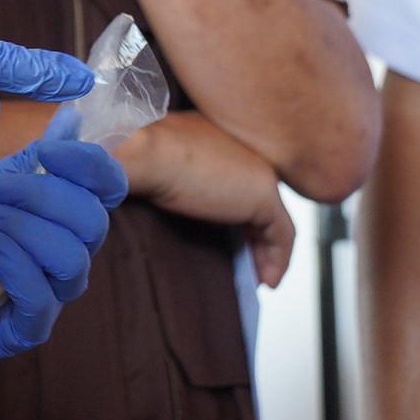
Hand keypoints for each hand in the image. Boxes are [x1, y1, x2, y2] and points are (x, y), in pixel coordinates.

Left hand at [0, 139, 125, 360]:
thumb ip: (29, 159)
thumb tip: (73, 118)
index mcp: (63, 219)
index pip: (109, 190)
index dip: (90, 165)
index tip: (46, 150)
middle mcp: (65, 259)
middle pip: (94, 224)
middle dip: (42, 195)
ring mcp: (48, 298)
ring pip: (73, 261)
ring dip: (21, 228)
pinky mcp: (21, 332)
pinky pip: (40, 299)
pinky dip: (13, 263)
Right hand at [113, 114, 300, 287]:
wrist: (141, 152)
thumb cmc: (137, 157)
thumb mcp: (155, 167)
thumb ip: (170, 181)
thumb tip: (162, 204)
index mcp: (218, 138)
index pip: (237, 179)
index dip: (235, 209)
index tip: (231, 238)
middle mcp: (245, 150)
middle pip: (258, 198)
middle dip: (255, 234)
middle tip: (249, 263)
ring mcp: (258, 171)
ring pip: (273, 218)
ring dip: (268, 251)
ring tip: (260, 277)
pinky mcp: (263, 195)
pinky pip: (281, 233)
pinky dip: (277, 258)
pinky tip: (267, 280)